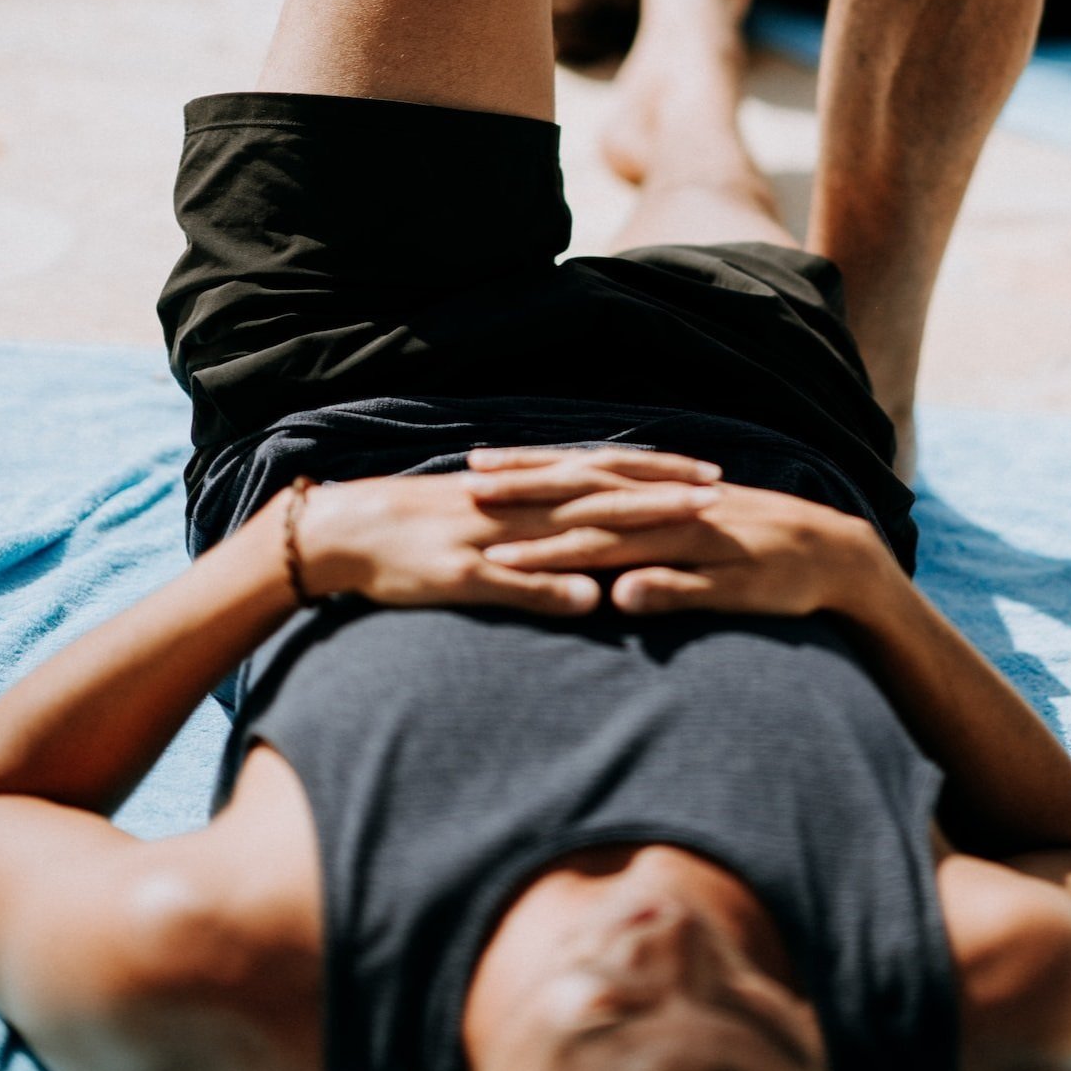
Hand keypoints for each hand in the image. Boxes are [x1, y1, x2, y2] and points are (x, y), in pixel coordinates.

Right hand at [294, 448, 722, 616]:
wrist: (349, 530)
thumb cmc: (420, 528)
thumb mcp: (488, 519)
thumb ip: (539, 531)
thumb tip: (590, 550)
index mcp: (527, 489)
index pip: (605, 473)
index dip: (659, 472)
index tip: (711, 472)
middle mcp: (521, 503)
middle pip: (605, 491)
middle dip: (665, 489)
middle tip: (721, 487)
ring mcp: (496, 536)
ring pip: (574, 528)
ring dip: (632, 525)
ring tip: (685, 523)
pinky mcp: (466, 572)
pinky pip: (515, 580)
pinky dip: (554, 586)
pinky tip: (596, 598)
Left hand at [470, 457, 882, 619]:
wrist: (834, 555)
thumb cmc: (753, 550)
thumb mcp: (687, 536)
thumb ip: (641, 537)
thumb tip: (586, 541)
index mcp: (657, 494)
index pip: (582, 474)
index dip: (530, 469)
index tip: (476, 467)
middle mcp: (669, 506)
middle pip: (587, 495)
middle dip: (527, 494)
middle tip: (468, 491)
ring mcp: (697, 540)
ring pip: (622, 541)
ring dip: (564, 550)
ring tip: (507, 558)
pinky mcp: (730, 576)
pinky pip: (685, 583)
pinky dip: (653, 586)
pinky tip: (614, 599)